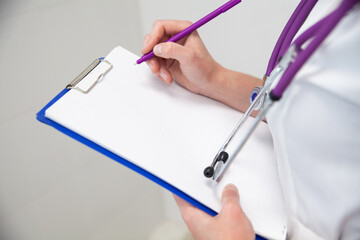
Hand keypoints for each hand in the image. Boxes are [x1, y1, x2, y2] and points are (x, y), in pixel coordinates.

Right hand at [142, 20, 263, 111]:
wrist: (209, 83)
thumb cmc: (205, 68)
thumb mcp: (189, 57)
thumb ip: (172, 50)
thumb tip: (157, 48)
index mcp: (183, 30)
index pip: (161, 27)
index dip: (152, 37)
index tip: (148, 50)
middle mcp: (176, 37)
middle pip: (153, 39)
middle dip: (152, 54)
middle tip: (154, 66)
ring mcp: (170, 49)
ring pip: (152, 53)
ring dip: (156, 66)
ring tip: (165, 75)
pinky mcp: (167, 60)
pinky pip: (155, 63)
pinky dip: (159, 72)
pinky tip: (167, 77)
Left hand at [174, 184, 254, 239]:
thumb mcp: (232, 213)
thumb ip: (230, 198)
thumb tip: (229, 191)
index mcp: (192, 215)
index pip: (180, 195)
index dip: (179, 183)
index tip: (178, 173)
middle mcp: (196, 222)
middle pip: (195, 199)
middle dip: (204, 189)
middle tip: (211, 178)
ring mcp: (205, 227)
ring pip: (207, 208)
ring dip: (216, 200)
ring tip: (225, 192)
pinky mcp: (215, 232)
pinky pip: (216, 216)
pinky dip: (222, 209)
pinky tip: (231, 206)